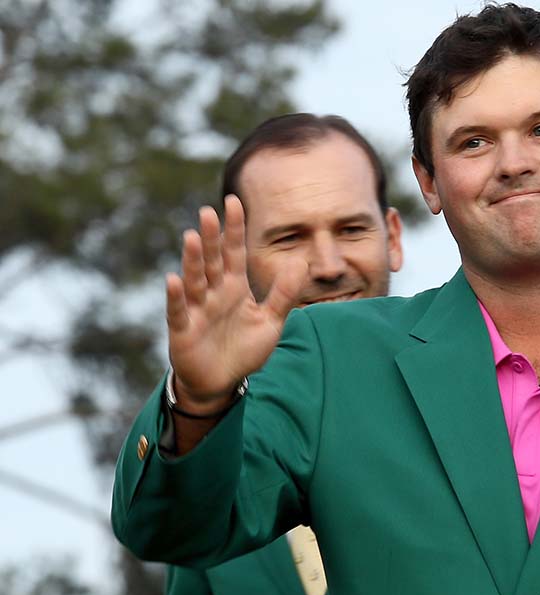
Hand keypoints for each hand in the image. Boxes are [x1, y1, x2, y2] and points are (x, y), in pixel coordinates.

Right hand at [165, 195, 307, 410]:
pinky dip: (177, 296)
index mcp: (235, 288)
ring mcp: (196, 309)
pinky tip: (174, 279)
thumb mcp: (271, 322)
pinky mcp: (183, 330)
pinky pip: (179, 310)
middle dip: (212, 238)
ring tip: (193, 236)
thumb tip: (301, 262)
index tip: (234, 201)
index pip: (234, 253)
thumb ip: (284, 294)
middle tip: (209, 211)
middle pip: (213, 260)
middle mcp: (214, 293)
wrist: (221, 383)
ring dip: (193, 260)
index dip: (234, 229)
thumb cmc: (243, 351)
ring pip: (195, 280)